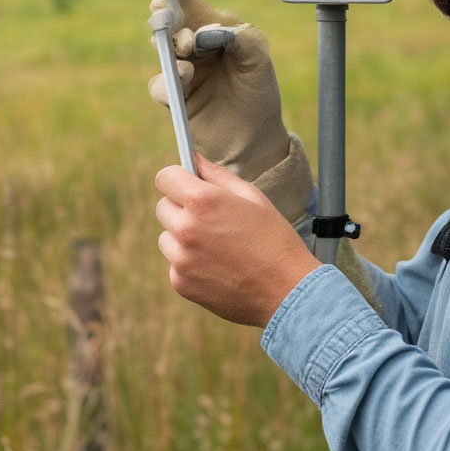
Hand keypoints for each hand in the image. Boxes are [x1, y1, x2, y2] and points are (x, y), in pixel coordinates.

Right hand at [148, 0, 289, 179]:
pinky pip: (160, 84)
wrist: (253, 137)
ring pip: (161, 48)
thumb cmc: (257, 91)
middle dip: (166, 13)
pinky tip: (185, 76)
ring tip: (187, 47)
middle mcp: (192, 44)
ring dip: (170, 44)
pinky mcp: (174, 96)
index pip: (187, 1)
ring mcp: (181, 68)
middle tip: (166, 13)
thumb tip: (208, 31)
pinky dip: (169, 80)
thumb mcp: (258, 59)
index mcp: (212, 27)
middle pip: (168, 20)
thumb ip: (241, 38)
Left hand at [155, 155, 320, 326]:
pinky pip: (175, 264)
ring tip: (217, 245)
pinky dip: (190, 263)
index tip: (186, 183)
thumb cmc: (274, 239)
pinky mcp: (180, 283)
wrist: (286, 290)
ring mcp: (180, 259)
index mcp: (203, 201)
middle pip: (163, 207)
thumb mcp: (252, 197)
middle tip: (210, 218)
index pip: (165, 178)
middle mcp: (186, 228)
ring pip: (167, 237)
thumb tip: (196, 160)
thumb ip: (218, 176)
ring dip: (182, 237)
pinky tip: (218, 266)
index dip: (177, 178)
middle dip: (181, 207)